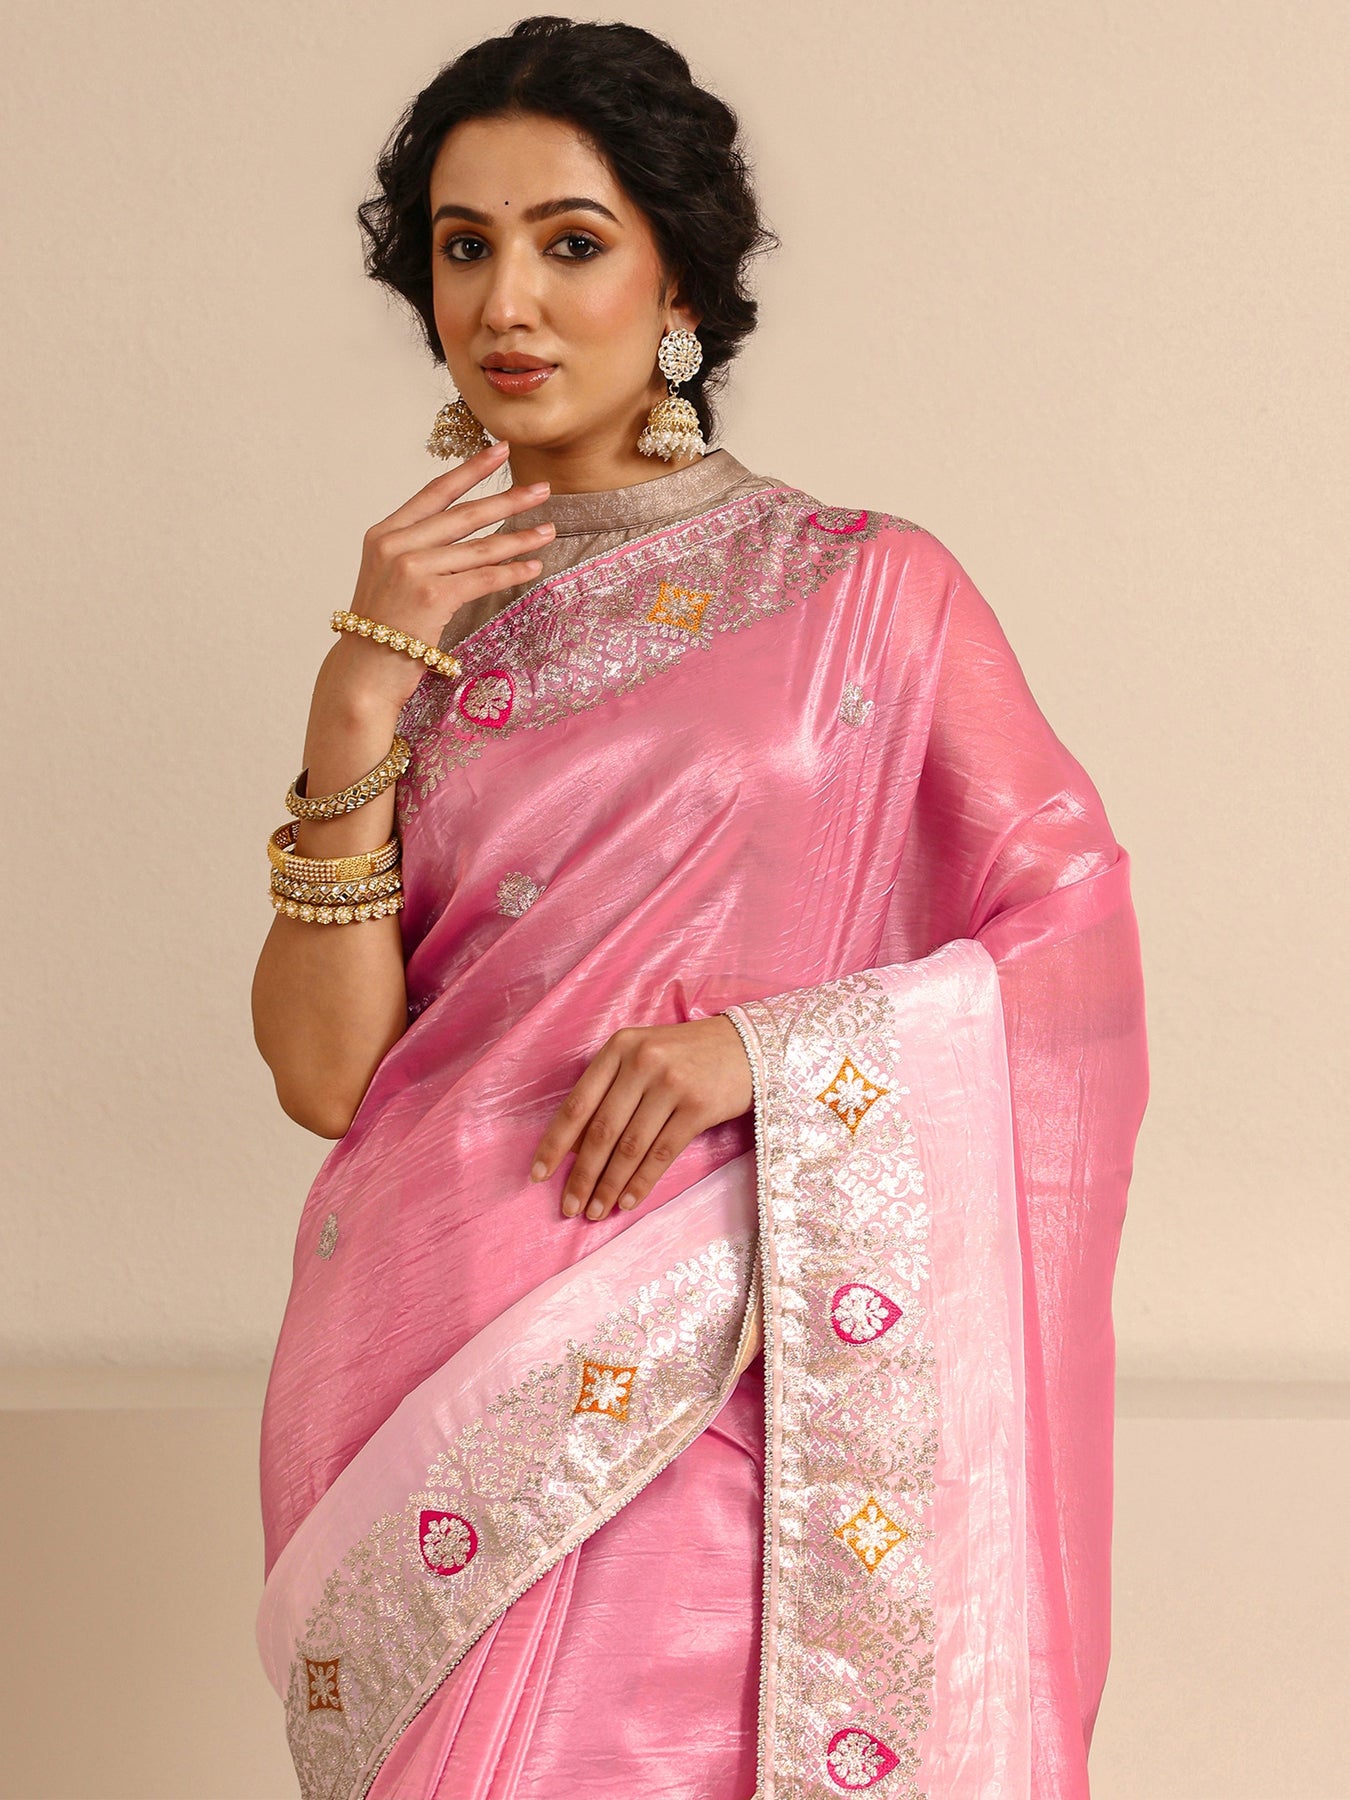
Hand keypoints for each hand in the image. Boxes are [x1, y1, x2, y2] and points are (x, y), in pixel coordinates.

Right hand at [330, 439, 556, 713]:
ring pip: (479, 547)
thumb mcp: (388, 577)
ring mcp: (412, 568)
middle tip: (542, 488)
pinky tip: (533, 566)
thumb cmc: (382, 630)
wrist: (363, 672)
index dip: (470, 470)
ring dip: (519, 538)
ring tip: (548, 530)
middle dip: (508, 499)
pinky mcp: (432, 595)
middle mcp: (395, 544)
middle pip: (464, 515)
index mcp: (384, 533)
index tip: (499, 450)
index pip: (435, 493)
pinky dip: (511, 572)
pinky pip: (483, 578)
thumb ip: (415, 550)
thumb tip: (461, 535)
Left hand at [529, 1016, 753, 1221]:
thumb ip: (608, 1091)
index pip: (577, 1103)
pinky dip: (641, 1182)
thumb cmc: (684, 1055)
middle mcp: (642, 1062)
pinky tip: (627, 1201)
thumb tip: (571, 1147)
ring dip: (609, 1185)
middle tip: (569, 1206)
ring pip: (630, 1147)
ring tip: (596, 1211)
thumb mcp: (641, 1057)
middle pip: (602, 1131)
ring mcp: (671, 1084)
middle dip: (582, 1175)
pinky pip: (662, 1154)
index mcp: (619, 1048)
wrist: (745, 1047)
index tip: (539, 1175)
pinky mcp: (697, 1107)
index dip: (555, 1144)